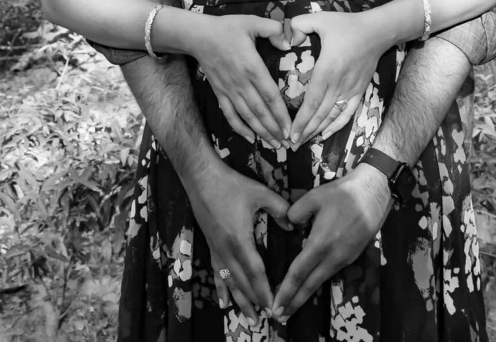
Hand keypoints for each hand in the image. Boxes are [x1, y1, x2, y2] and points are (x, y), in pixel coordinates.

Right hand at [186, 161, 292, 324]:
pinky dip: (221, 290)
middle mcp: (226, 250)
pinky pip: (217, 273)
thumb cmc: (231, 184)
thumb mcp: (260, 193)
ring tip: (250, 318)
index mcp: (240, 239)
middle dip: (255, 301)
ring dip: (240, 301)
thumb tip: (293, 225)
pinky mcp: (210, 246)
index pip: (255, 272)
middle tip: (268, 317)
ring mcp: (216, 249)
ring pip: (229, 282)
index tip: (273, 305)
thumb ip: (279, 208)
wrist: (202, 178)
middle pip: (242, 283)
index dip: (264, 290)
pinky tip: (223, 303)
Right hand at [188, 14, 290, 147]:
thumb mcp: (252, 22)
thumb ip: (273, 29)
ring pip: (247, 116)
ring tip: (275, 145)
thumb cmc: (228, 28)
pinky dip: (240, 128)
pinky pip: (230, 115)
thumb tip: (290, 42)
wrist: (198, 36)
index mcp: (252, 67)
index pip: (270, 96)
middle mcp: (241, 83)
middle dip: (275, 130)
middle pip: (261, 112)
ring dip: (261, 132)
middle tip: (289, 144)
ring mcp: (229, 90)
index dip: (281, 114)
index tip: (291, 128)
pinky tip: (251, 139)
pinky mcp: (220, 93)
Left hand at [272, 164, 392, 322]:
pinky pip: (331, 272)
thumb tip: (291, 225)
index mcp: (320, 243)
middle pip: (310, 284)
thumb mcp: (313, 197)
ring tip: (292, 305)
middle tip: (279, 316)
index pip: (298, 272)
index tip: (275, 304)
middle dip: (294, 301)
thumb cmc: (342, 194)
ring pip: (321, 280)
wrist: (373, 193)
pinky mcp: (352, 256)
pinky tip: (311, 284)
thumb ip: (295, 212)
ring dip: (306, 294)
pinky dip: (318, 281)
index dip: (286, 290)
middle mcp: (333, 256)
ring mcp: (344, 258)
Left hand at [287, 11, 390, 146]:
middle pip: (320, 114)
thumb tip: (287, 39)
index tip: (290, 132)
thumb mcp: (320, 18)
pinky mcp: (359, 91)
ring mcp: (350, 90)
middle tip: (291, 144)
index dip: (301, 119)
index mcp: (327, 69)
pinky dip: (336, 125)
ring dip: (318, 131)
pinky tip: (325, 134)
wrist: (377, 31)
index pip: (312, 101)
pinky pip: (347, 113)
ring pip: (332, 116)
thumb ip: (299, 25)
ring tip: (303, 142)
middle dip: (305, 130)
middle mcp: (339, 84)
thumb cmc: (346, 25)